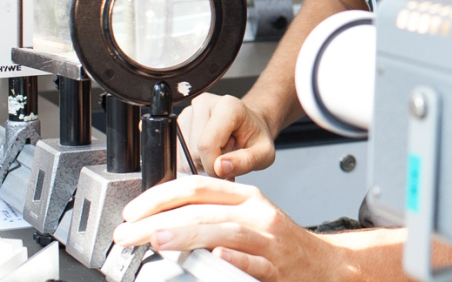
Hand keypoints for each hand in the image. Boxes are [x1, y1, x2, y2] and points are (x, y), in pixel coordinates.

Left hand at [113, 176, 346, 281]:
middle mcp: (255, 213)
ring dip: (188, 236)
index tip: (133, 211)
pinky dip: (235, 257)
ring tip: (157, 241)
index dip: (160, 196)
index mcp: (244, 197)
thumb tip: (162, 222)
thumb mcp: (246, 219)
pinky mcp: (277, 266)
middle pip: (201, 209)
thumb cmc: (279, 244)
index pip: (196, 186)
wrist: (322, 264)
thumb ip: (211, 216)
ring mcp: (267, 239)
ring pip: (223, 231)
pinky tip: (216, 257)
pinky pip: (254, 260)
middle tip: (129, 233)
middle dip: (159, 220)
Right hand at [178, 93, 275, 178]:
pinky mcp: (179, 122)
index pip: (206, 145)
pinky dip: (192, 160)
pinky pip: (178, 153)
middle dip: (209, 163)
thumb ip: (246, 162)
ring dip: (200, 163)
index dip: (215, 166)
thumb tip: (220, 168)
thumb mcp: (263, 154)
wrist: (249, 126)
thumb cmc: (256, 137)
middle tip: (227, 155)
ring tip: (219, 152)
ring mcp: (189, 111)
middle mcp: (204, 103)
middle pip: (193, 150)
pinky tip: (208, 152)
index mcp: (227, 106)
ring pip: (183, 153)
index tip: (229, 167)